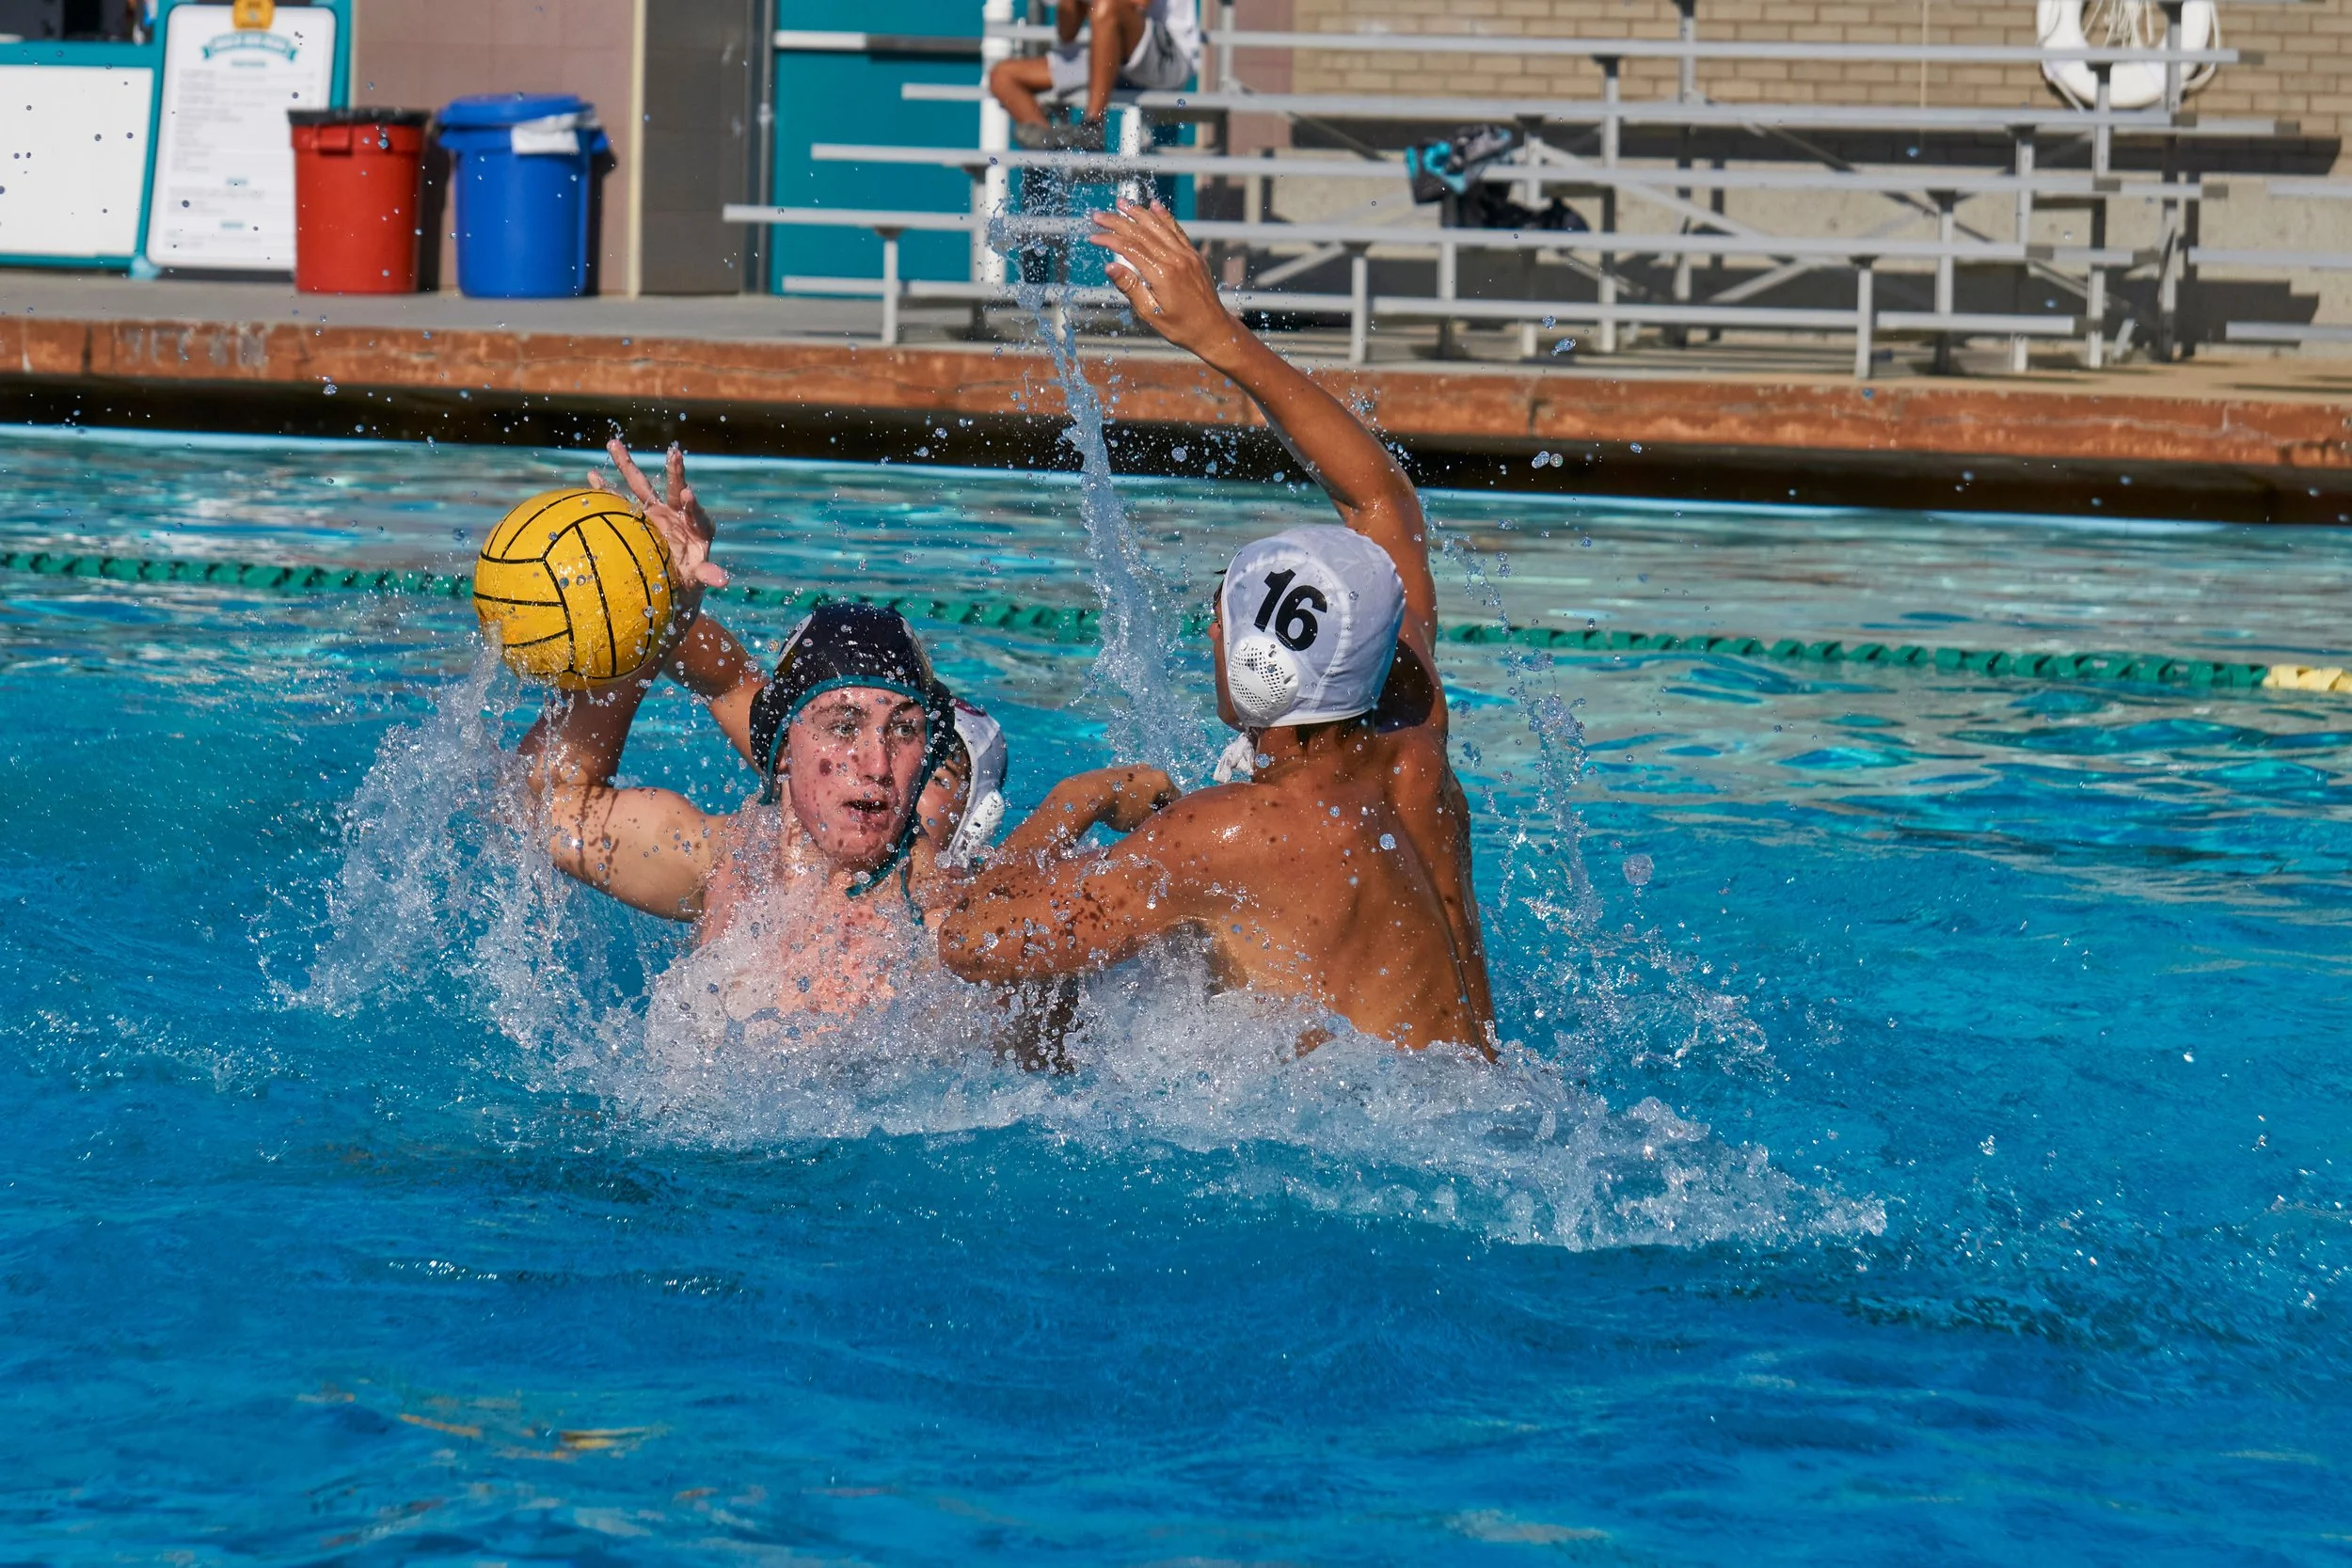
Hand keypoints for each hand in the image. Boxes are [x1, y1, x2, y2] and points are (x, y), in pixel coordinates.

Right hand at [590, 438, 728, 591]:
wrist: (674, 575)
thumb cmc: (690, 575)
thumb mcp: (698, 576)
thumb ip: (708, 574)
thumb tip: (722, 581)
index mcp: (697, 525)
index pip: (695, 512)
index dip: (692, 504)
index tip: (687, 494)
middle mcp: (677, 512)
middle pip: (676, 487)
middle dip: (675, 470)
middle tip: (675, 453)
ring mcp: (657, 511)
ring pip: (642, 486)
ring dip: (628, 465)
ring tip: (613, 444)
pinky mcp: (640, 516)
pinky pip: (621, 500)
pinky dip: (607, 488)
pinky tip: (592, 474)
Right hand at [1089, 200, 1240, 359]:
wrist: (1213, 329)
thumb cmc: (1180, 326)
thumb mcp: (1150, 313)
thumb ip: (1131, 287)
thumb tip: (1109, 267)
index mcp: (1162, 274)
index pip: (1130, 249)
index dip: (1109, 240)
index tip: (1093, 236)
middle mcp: (1176, 259)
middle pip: (1141, 233)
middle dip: (1118, 222)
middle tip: (1098, 215)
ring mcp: (1187, 255)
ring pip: (1159, 227)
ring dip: (1138, 212)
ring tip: (1121, 203)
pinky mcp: (1194, 255)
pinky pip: (1177, 230)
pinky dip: (1164, 217)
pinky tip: (1153, 205)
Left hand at [1090, 765, 1178, 833]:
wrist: (1090, 793)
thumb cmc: (1123, 807)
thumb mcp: (1145, 820)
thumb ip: (1158, 819)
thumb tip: (1160, 820)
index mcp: (1162, 779)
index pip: (1177, 797)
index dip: (1171, 813)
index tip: (1164, 825)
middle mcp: (1149, 769)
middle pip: (1160, 791)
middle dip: (1157, 806)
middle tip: (1149, 823)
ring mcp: (1132, 768)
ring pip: (1144, 788)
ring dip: (1143, 801)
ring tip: (1133, 818)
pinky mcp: (1117, 771)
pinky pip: (1130, 786)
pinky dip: (1130, 797)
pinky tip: (1121, 808)